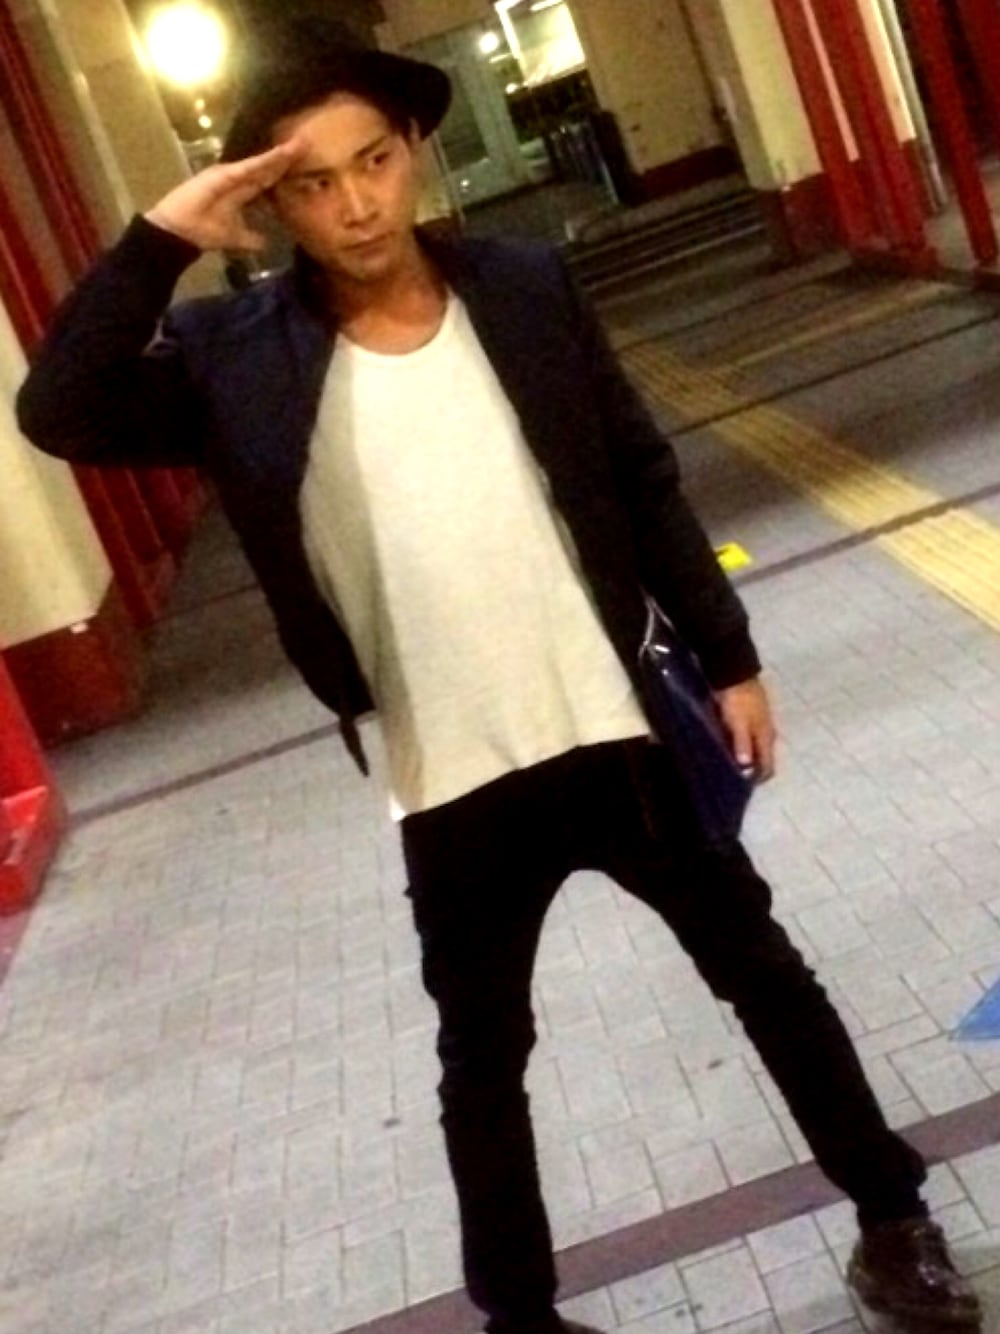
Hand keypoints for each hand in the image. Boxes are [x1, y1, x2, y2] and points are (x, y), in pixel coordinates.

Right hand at [144, 140, 305, 252]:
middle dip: (287, 158)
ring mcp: (230, 174)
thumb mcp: (235, 238)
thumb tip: (267, 244)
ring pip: (261, 163)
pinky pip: (248, 167)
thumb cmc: (204, 231)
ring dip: (280, 155)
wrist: (180, 232)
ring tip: (299, 144)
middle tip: (307, 144)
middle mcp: (237, 178)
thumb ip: (251, 239)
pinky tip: (280, 154)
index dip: (285, 171)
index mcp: (241, 192)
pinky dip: (264, 161)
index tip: (304, 165)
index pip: (268, 179)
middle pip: (268, 167)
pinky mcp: (223, 175)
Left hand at [714, 677, 776, 782]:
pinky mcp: (750, 718)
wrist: (735, 673)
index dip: (758, 779)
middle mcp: (766, 734)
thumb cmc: (737, 700)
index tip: (744, 787)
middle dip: (751, 770)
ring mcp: (759, 725)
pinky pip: (748, 739)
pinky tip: (728, 748)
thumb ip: (742, 744)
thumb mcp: (738, 723)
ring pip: (755, 749)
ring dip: (746, 758)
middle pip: (762, 759)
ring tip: (728, 765)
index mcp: (766, 737)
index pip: (768, 766)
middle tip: (733, 777)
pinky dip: (741, 746)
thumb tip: (746, 766)